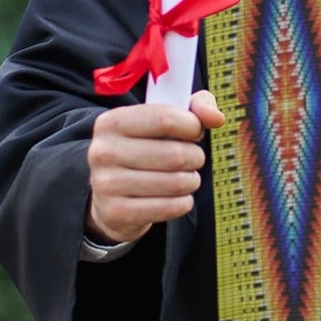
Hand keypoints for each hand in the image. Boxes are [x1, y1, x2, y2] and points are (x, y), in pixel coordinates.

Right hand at [85, 89, 225, 244]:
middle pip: (175, 154)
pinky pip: (170, 207)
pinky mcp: (116, 212)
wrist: (111, 194)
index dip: (192, 126)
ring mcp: (106, 184)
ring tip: (184, 177)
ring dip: (191, 181)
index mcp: (112, 122)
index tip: (195, 132)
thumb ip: (196, 108)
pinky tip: (176, 197)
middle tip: (192, 159)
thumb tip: (216, 118)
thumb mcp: (165, 120)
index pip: (166, 118)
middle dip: (195, 157)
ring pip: (176, 183)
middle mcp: (103, 151)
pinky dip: (183, 202)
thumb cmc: (146, 149)